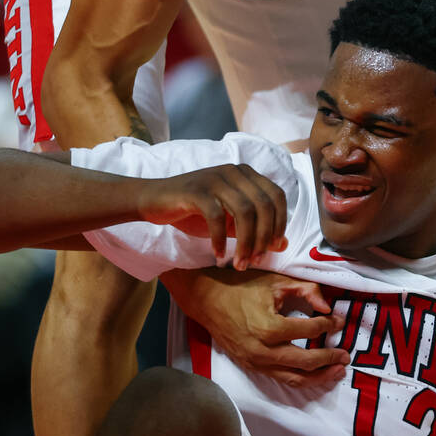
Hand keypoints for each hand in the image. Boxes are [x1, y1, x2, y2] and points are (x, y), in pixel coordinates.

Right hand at [139, 165, 287, 269]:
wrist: (153, 200)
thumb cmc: (193, 211)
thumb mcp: (229, 221)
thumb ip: (255, 230)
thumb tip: (283, 245)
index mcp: (246, 174)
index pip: (276, 196)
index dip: (279, 223)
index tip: (273, 247)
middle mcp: (234, 171)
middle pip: (263, 205)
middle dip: (262, 238)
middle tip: (254, 262)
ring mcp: (215, 178)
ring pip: (244, 212)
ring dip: (245, 243)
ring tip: (238, 263)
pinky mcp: (196, 190)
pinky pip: (217, 216)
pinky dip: (220, 239)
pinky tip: (217, 254)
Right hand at [163, 268, 349, 386]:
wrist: (207, 300)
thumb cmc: (241, 287)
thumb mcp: (275, 282)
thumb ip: (305, 290)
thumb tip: (327, 306)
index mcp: (269, 327)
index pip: (309, 330)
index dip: (328, 325)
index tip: (339, 320)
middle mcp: (262, 351)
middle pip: (305, 362)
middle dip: (329, 359)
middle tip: (345, 354)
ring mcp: (256, 363)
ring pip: (294, 378)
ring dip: (319, 377)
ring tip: (337, 371)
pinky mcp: (251, 368)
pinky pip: (281, 378)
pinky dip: (301, 378)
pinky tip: (314, 374)